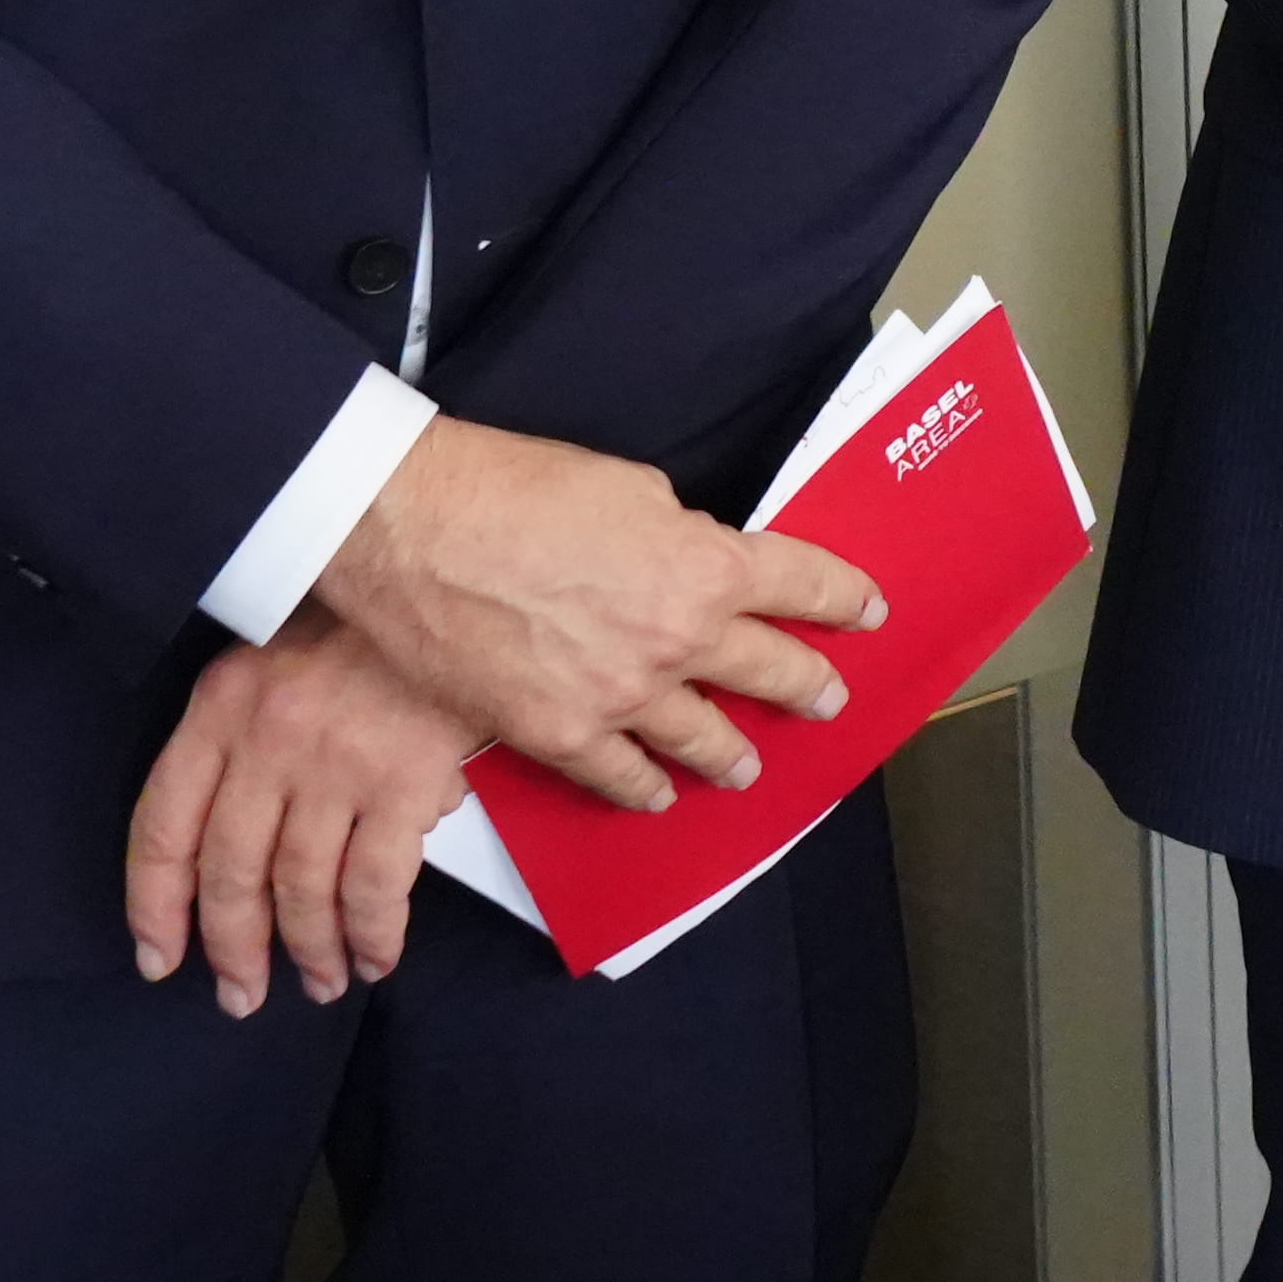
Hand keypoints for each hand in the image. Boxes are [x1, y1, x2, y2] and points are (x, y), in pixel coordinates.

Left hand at [123, 613, 474, 1016]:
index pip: (163, 826)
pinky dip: (370, 935)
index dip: (155, 906)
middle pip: (231, 872)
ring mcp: (335, 762)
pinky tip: (373, 957)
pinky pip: (374, 886)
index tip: (158, 956)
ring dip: (308, 951)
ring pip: (300, 889)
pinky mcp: (403, 781)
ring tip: (318, 981)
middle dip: (232, 948)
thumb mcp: (272, 657)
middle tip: (239, 993)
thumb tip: (254, 844)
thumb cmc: (362, 621)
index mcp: (220, 706)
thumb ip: (242, 740)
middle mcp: (266, 738)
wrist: (449, 573)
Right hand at [314, 416, 882, 812]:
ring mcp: (623, 697)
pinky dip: (646, 789)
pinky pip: (622, 777)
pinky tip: (659, 795)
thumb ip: (673, 532)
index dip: (844, 598)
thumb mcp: (625, 486)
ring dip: (734, 753)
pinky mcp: (561, 735)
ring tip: (750, 765)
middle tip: (829, 697)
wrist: (414, 531)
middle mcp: (680, 639)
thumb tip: (684, 557)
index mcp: (706, 565)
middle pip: (771, 669)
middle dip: (809, 683)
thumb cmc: (510, 488)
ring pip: (705, 739)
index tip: (868, 610)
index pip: (804, 583)